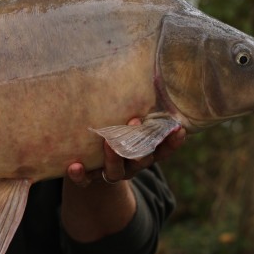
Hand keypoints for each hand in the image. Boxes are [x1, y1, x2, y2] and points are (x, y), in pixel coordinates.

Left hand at [66, 117, 186, 186]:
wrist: (89, 166)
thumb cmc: (113, 135)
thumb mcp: (125, 124)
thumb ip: (135, 109)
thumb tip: (146, 71)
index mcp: (142, 153)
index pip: (162, 150)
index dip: (171, 142)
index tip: (179, 129)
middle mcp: (129, 166)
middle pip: (140, 160)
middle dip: (141, 144)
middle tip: (136, 122)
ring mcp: (109, 173)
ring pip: (115, 172)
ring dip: (113, 158)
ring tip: (108, 143)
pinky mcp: (88, 179)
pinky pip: (84, 181)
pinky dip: (79, 175)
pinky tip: (73, 166)